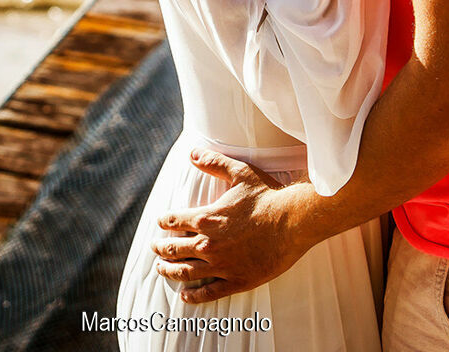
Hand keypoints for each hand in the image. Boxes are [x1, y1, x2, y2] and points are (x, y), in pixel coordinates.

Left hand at [151, 150, 306, 303]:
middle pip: (174, 248)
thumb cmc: (268, 196)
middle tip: (155, 248)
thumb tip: (193, 153)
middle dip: (161, 248)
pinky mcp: (237, 280)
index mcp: (206, 218)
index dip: (164, 221)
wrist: (293, 221)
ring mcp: (222, 264)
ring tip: (161, 269)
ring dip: (170, 271)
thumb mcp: (240, 173)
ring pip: (186, 272)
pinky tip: (186, 296)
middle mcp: (209, 243)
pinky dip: (194, 295)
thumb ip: (214, 163)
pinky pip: (209, 292)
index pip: (174, 221)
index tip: (161, 223)